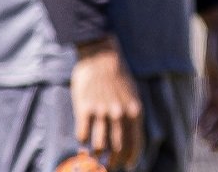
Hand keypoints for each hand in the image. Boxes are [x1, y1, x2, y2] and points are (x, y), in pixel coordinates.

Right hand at [71, 37, 143, 170]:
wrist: (101, 57)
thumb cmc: (117, 78)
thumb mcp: (131, 96)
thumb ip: (130, 116)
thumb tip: (129, 139)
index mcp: (134, 111)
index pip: (135, 143)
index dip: (131, 158)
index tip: (127, 165)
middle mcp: (119, 114)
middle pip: (117, 149)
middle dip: (113, 162)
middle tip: (108, 166)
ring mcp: (102, 112)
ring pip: (99, 146)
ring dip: (96, 156)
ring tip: (93, 156)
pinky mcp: (84, 108)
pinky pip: (82, 135)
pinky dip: (82, 142)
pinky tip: (82, 141)